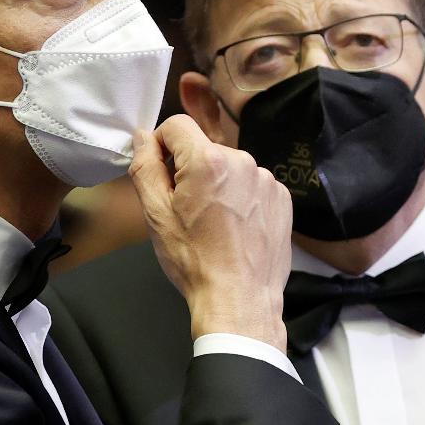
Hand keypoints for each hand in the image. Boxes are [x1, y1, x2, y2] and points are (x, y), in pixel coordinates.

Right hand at [129, 114, 292, 350]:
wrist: (239, 300)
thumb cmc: (195, 261)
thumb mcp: (156, 214)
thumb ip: (145, 166)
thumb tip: (143, 137)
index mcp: (208, 161)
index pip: (177, 125)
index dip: (162, 146)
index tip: (161, 173)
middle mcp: (243, 161)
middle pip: (204, 149)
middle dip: (191, 171)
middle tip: (186, 211)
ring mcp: (266, 180)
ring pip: (230, 168)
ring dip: (218, 186)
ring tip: (214, 225)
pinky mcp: (281, 197)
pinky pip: (252, 185)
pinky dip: (242, 200)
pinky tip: (235, 229)